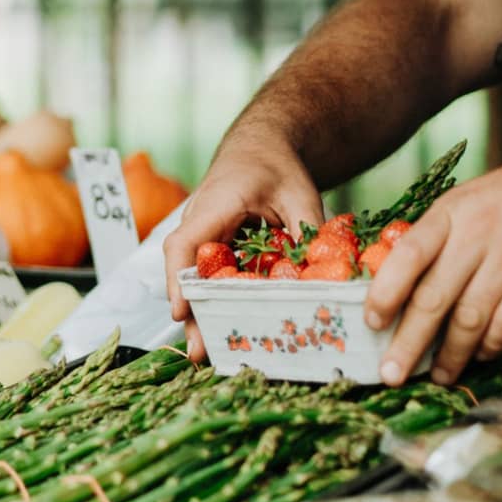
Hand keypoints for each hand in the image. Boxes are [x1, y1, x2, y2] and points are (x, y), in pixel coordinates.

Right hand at [161, 132, 324, 361]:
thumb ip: (308, 229)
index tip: (181, 310)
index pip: (184, 244)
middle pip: (185, 271)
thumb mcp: (300, 192)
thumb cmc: (275, 166)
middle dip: (190, 311)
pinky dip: (217, 302)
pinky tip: (229, 329)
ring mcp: (204, 237)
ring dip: (201, 313)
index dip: (179, 278)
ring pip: (195, 278)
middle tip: (199, 351)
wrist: (261, 148)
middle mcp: (200, 224)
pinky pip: (211, 277)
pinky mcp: (214, 248)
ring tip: (211, 352)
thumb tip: (322, 274)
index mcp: (214, 206)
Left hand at [364, 138, 501, 386]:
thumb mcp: (469, 199)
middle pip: (434, 296)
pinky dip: (492, 344)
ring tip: (438, 375)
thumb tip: (401, 279)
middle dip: (409, 342)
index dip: (385, 292)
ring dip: (452, 354)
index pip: (407, 256)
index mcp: (450, 213)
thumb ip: (439, 235)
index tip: (370, 323)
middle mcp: (477, 235)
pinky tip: (481, 355)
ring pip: (471, 317)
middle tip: (391, 373)